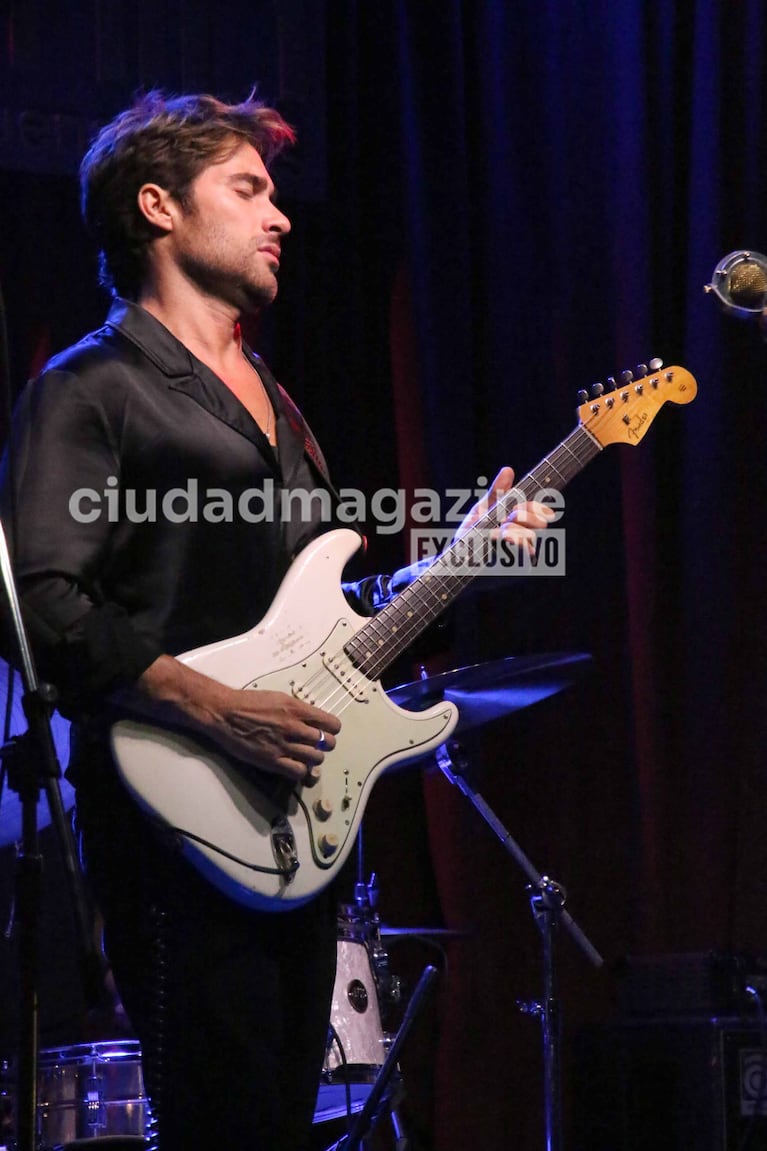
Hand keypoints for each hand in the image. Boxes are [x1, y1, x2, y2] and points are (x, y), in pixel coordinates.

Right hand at [127, 656, 340, 784]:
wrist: (225, 713)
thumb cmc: (249, 703)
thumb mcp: (279, 697)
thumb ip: (298, 709)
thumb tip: (313, 719)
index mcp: (297, 709)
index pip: (331, 723)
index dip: (332, 729)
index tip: (328, 731)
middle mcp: (294, 727)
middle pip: (327, 743)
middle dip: (325, 745)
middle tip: (317, 745)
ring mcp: (283, 745)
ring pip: (316, 759)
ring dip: (314, 759)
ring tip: (307, 756)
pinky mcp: (272, 760)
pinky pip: (298, 771)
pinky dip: (301, 771)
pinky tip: (295, 765)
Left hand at [454, 466, 553, 553]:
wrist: (455, 559)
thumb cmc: (470, 534)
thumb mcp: (482, 509)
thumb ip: (497, 492)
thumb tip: (509, 469)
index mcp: (518, 523)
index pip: (537, 512)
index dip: (534, 507)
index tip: (519, 506)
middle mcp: (524, 539)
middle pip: (538, 524)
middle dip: (525, 517)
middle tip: (510, 516)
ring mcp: (522, 555)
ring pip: (530, 538)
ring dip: (513, 532)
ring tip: (496, 532)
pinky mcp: (518, 568)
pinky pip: (523, 555)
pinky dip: (513, 545)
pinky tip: (505, 540)